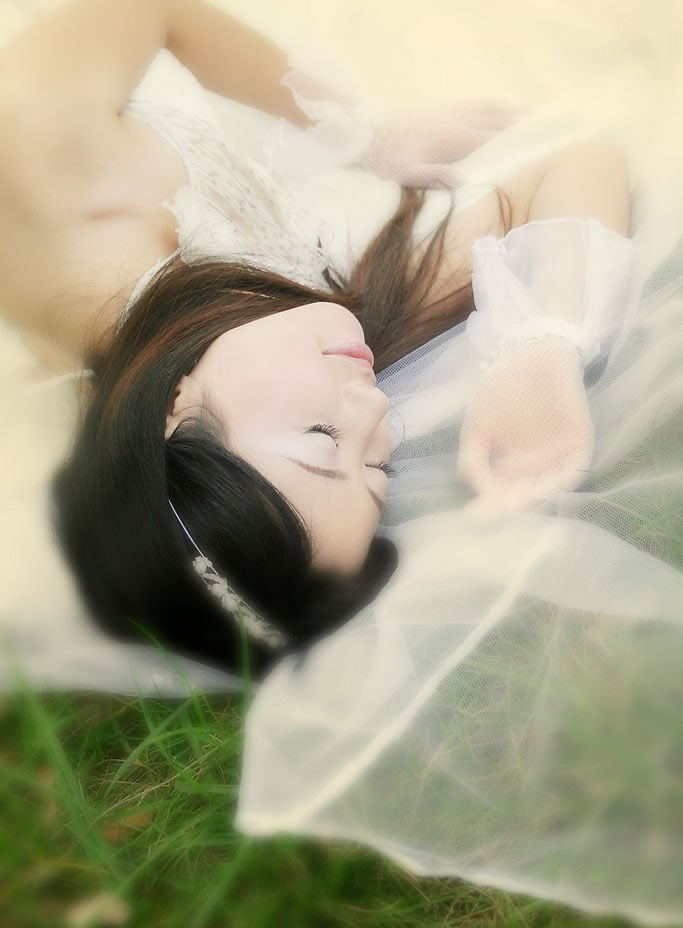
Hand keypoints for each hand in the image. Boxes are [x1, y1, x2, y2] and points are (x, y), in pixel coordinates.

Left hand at [364, 101, 526, 187]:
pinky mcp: (447, 109)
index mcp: (451, 139)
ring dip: (516, 116)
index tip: (538, 154)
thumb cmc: (388, 162)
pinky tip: (509, 112)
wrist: (368, 137)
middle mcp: (457, 120)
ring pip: (492, 111)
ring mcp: (453, 111)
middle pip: (498, 123)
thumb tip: (462, 180)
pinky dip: (499, 108)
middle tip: (550, 137)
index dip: (516, 147)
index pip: (491, 143)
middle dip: (523, 130)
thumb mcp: (408, 175)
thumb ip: (435, 176)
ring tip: (539, 122)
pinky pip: (480, 105)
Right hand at [457, 339, 594, 512]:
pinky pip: (573, 471)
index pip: (503, 497)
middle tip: (499, 509)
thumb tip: (480, 496)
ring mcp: (559, 458)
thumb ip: (473, 464)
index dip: (491, 508)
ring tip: (515, 500)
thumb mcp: (474, 430)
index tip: (475, 514)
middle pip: (528, 497)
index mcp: (510, 468)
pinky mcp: (580, 445)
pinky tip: (540, 487)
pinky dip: (559, 482)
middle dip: (513, 506)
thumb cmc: (497, 391)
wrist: (529, 355)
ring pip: (549, 489)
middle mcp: (536, 468)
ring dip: (535, 499)